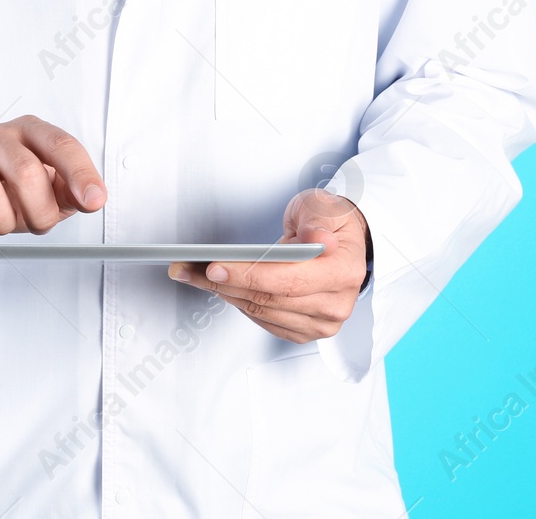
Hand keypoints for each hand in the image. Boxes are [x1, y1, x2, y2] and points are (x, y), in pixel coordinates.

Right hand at [0, 115, 105, 241]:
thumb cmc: (4, 188)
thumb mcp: (44, 189)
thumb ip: (70, 192)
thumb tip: (93, 198)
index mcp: (28, 130)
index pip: (60, 144)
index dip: (80, 174)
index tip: (94, 202)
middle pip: (25, 171)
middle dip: (38, 212)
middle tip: (35, 226)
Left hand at [168, 189, 368, 342]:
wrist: (339, 241)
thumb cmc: (328, 222)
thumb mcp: (322, 205)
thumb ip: (317, 219)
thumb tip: (317, 238)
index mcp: (345, 271)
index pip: (291, 280)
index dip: (250, 275)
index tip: (216, 266)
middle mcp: (336, 303)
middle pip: (270, 299)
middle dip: (224, 283)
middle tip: (190, 268)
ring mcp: (321, 322)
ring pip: (261, 312)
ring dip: (222, 293)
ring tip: (192, 274)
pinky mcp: (304, 331)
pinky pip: (262, 320)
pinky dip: (236, 302)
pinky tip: (217, 286)